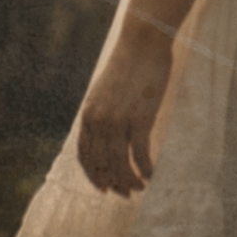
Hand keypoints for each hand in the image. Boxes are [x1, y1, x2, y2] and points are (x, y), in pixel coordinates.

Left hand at [78, 22, 174, 196]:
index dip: (93, 176)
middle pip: (102, 165)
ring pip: (120, 165)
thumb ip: (102, 113)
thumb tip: (106, 134)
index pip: (85, 156)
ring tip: (140, 187)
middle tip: (126, 194)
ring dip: (130, 181)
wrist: (143, 42)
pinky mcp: (140, 119)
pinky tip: (151, 174)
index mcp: (88, 114)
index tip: (105, 188)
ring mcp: (119, 121)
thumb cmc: (128, 65)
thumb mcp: (104, 91)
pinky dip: (145, 169)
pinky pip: (140, 155)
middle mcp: (99, 121)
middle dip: (113, 184)